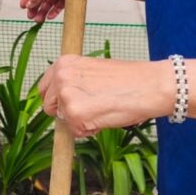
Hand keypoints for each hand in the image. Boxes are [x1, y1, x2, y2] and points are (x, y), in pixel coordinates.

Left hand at [39, 53, 154, 139]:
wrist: (150, 85)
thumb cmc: (129, 79)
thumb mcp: (93, 71)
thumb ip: (74, 82)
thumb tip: (62, 100)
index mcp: (65, 62)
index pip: (44, 89)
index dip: (59, 100)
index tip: (72, 102)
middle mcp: (61, 76)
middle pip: (50, 107)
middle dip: (67, 113)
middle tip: (92, 106)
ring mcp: (67, 95)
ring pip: (63, 121)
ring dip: (80, 122)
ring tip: (102, 109)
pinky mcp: (75, 113)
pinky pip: (76, 132)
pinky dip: (89, 130)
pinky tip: (104, 117)